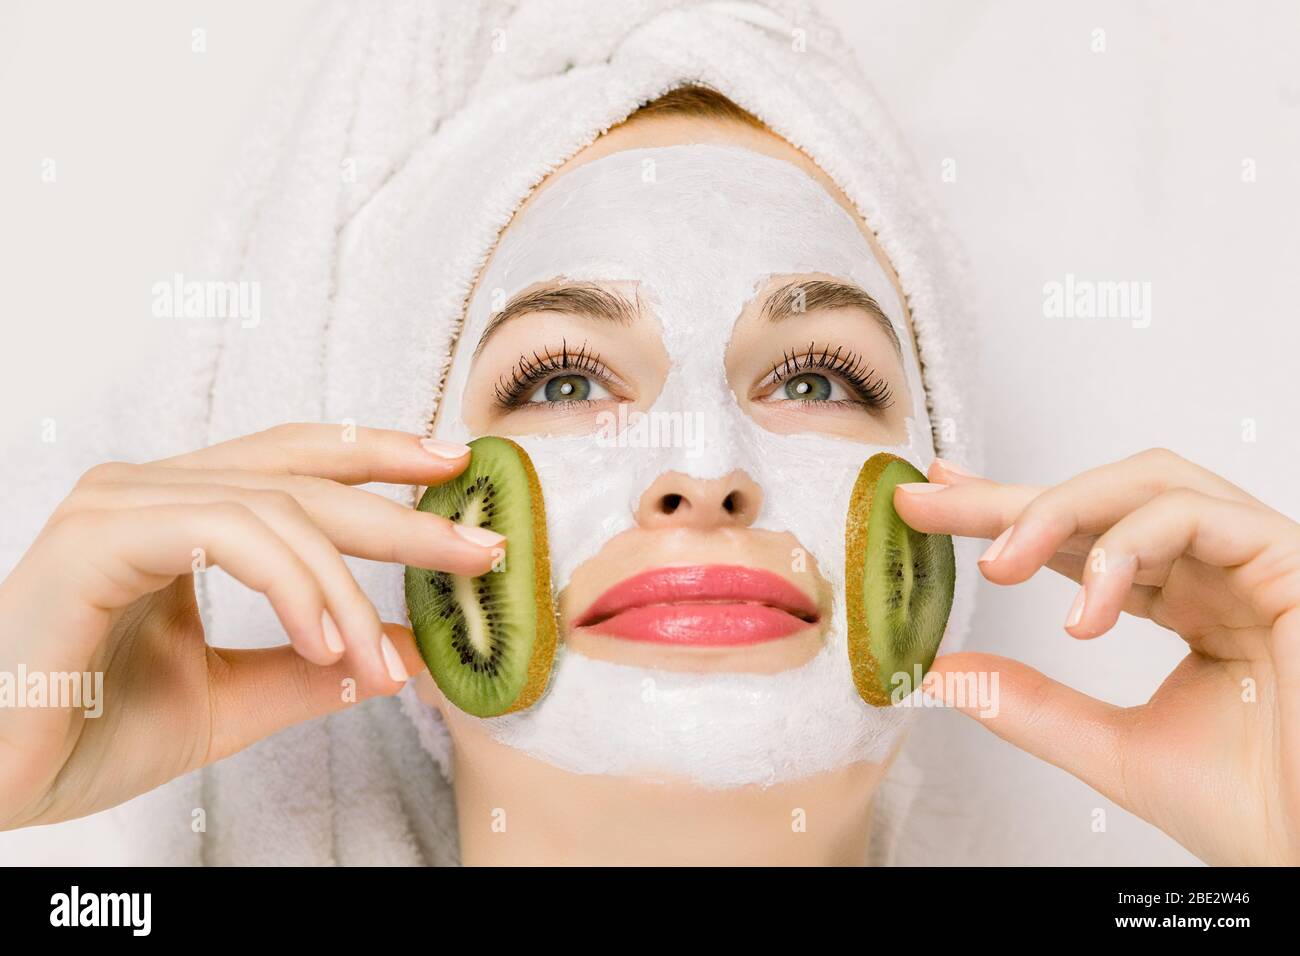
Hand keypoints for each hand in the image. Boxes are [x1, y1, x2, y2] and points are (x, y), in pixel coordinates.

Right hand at [0, 424, 501, 829]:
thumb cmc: (87, 732)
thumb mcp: (231, 698)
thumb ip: (313, 668)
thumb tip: (405, 651)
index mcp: (180, 513)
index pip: (298, 462)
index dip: (380, 456)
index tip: (455, 470)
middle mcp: (150, 491)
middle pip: (305, 476)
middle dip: (404, 511)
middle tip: (482, 546)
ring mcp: (120, 504)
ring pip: (279, 509)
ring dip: (350, 586)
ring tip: (383, 658)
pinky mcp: (98, 537)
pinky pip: (228, 533)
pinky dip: (293, 583)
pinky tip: (326, 638)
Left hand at [894, 448, 1299, 864]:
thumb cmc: (1258, 809)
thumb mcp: (1113, 748)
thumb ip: (1031, 704)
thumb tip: (941, 669)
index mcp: (1185, 604)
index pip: (1085, 536)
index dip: (1009, 512)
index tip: (933, 503)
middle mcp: (1216, 572)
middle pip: (1102, 499)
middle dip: (1009, 500)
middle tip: (929, 509)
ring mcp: (1253, 561)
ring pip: (1147, 483)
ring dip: (1059, 512)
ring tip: (1000, 566)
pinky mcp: (1288, 560)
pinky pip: (1194, 514)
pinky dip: (1127, 545)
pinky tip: (1085, 609)